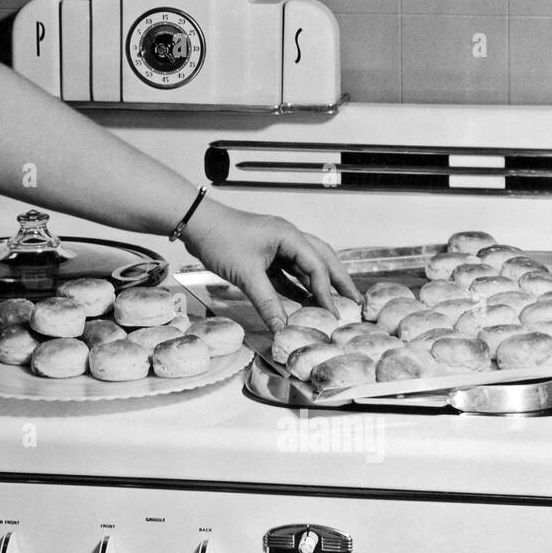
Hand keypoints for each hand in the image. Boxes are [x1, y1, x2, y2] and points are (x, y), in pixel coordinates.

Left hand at [181, 199, 359, 331]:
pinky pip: (288, 273)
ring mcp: (277, 246)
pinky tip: (304, 302)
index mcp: (289, 236)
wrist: (196, 224)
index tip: (333, 312)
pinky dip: (298, 287)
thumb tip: (282, 328)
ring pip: (306, 267)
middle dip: (339, 281)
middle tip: (355, 301)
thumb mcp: (247, 275)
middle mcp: (288, 238)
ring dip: (320, 285)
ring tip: (334, 304)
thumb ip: (267, 303)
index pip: (317, 266)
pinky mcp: (266, 255)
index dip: (327, 291)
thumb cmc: (220, 237)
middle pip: (322, 260)